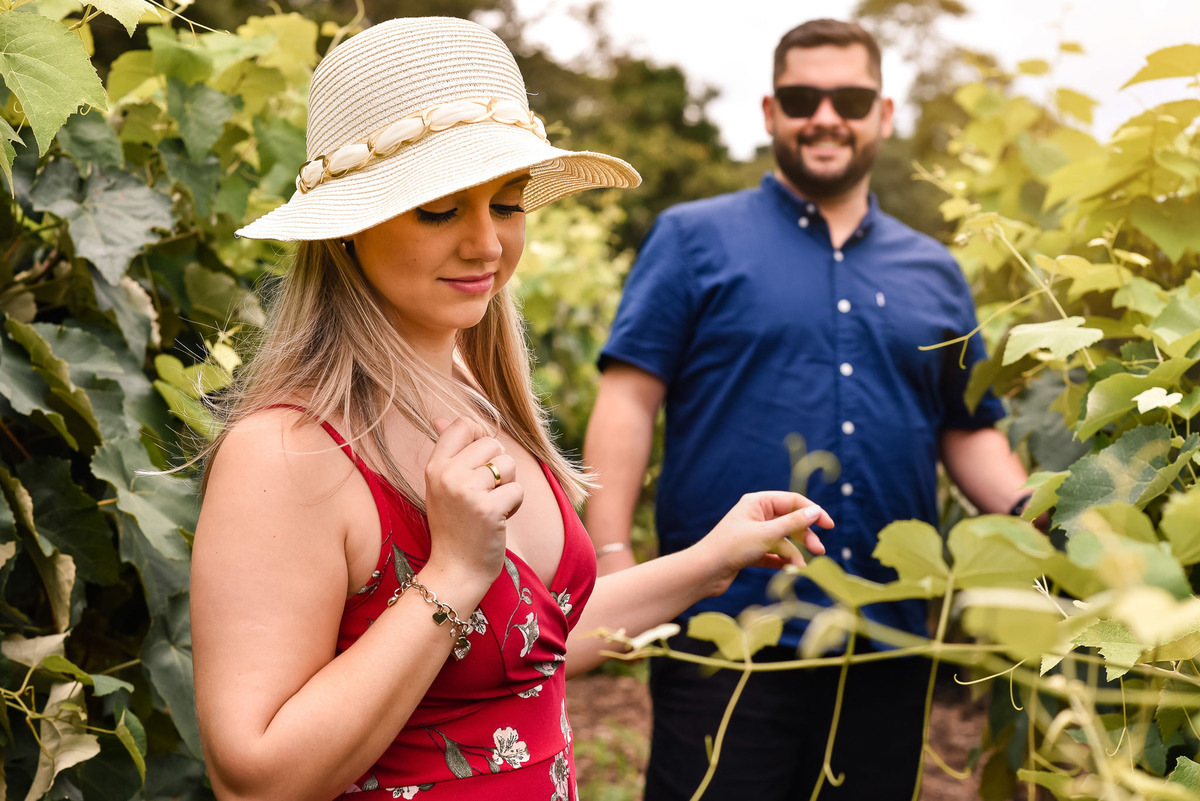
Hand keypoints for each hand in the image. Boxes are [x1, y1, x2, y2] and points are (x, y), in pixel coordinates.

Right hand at [423, 417, 523, 590]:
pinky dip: (514, 505)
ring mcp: (467, 492)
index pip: (463, 424)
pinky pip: (517, 489)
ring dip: (508, 485)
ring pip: (508, 464)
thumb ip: (447, 451)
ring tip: (491, 505)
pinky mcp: (488, 509)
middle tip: (486, 492)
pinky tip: (498, 519)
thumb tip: (441, 417)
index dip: (480, 436)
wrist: (455, 570)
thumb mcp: (441, 485)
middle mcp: (447, 475)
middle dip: (499, 466)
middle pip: (492, 443)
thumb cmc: (453, 525)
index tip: (481, 460)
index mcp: (435, 466)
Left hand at [694, 491, 832, 596]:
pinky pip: (773, 553)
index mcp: (757, 503)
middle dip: (805, 535)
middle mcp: (756, 515)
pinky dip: (782, 560)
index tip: (828, 525)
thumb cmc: (733, 547)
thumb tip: (815, 511)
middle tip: (819, 550)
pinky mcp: (751, 552)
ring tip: (801, 567)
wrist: (705, 572)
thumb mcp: (767, 534)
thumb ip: (793, 523)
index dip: (812, 511)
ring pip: (783, 540)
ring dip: (794, 552)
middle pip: (789, 521)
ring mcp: (753, 534)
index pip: (792, 501)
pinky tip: (790, 569)